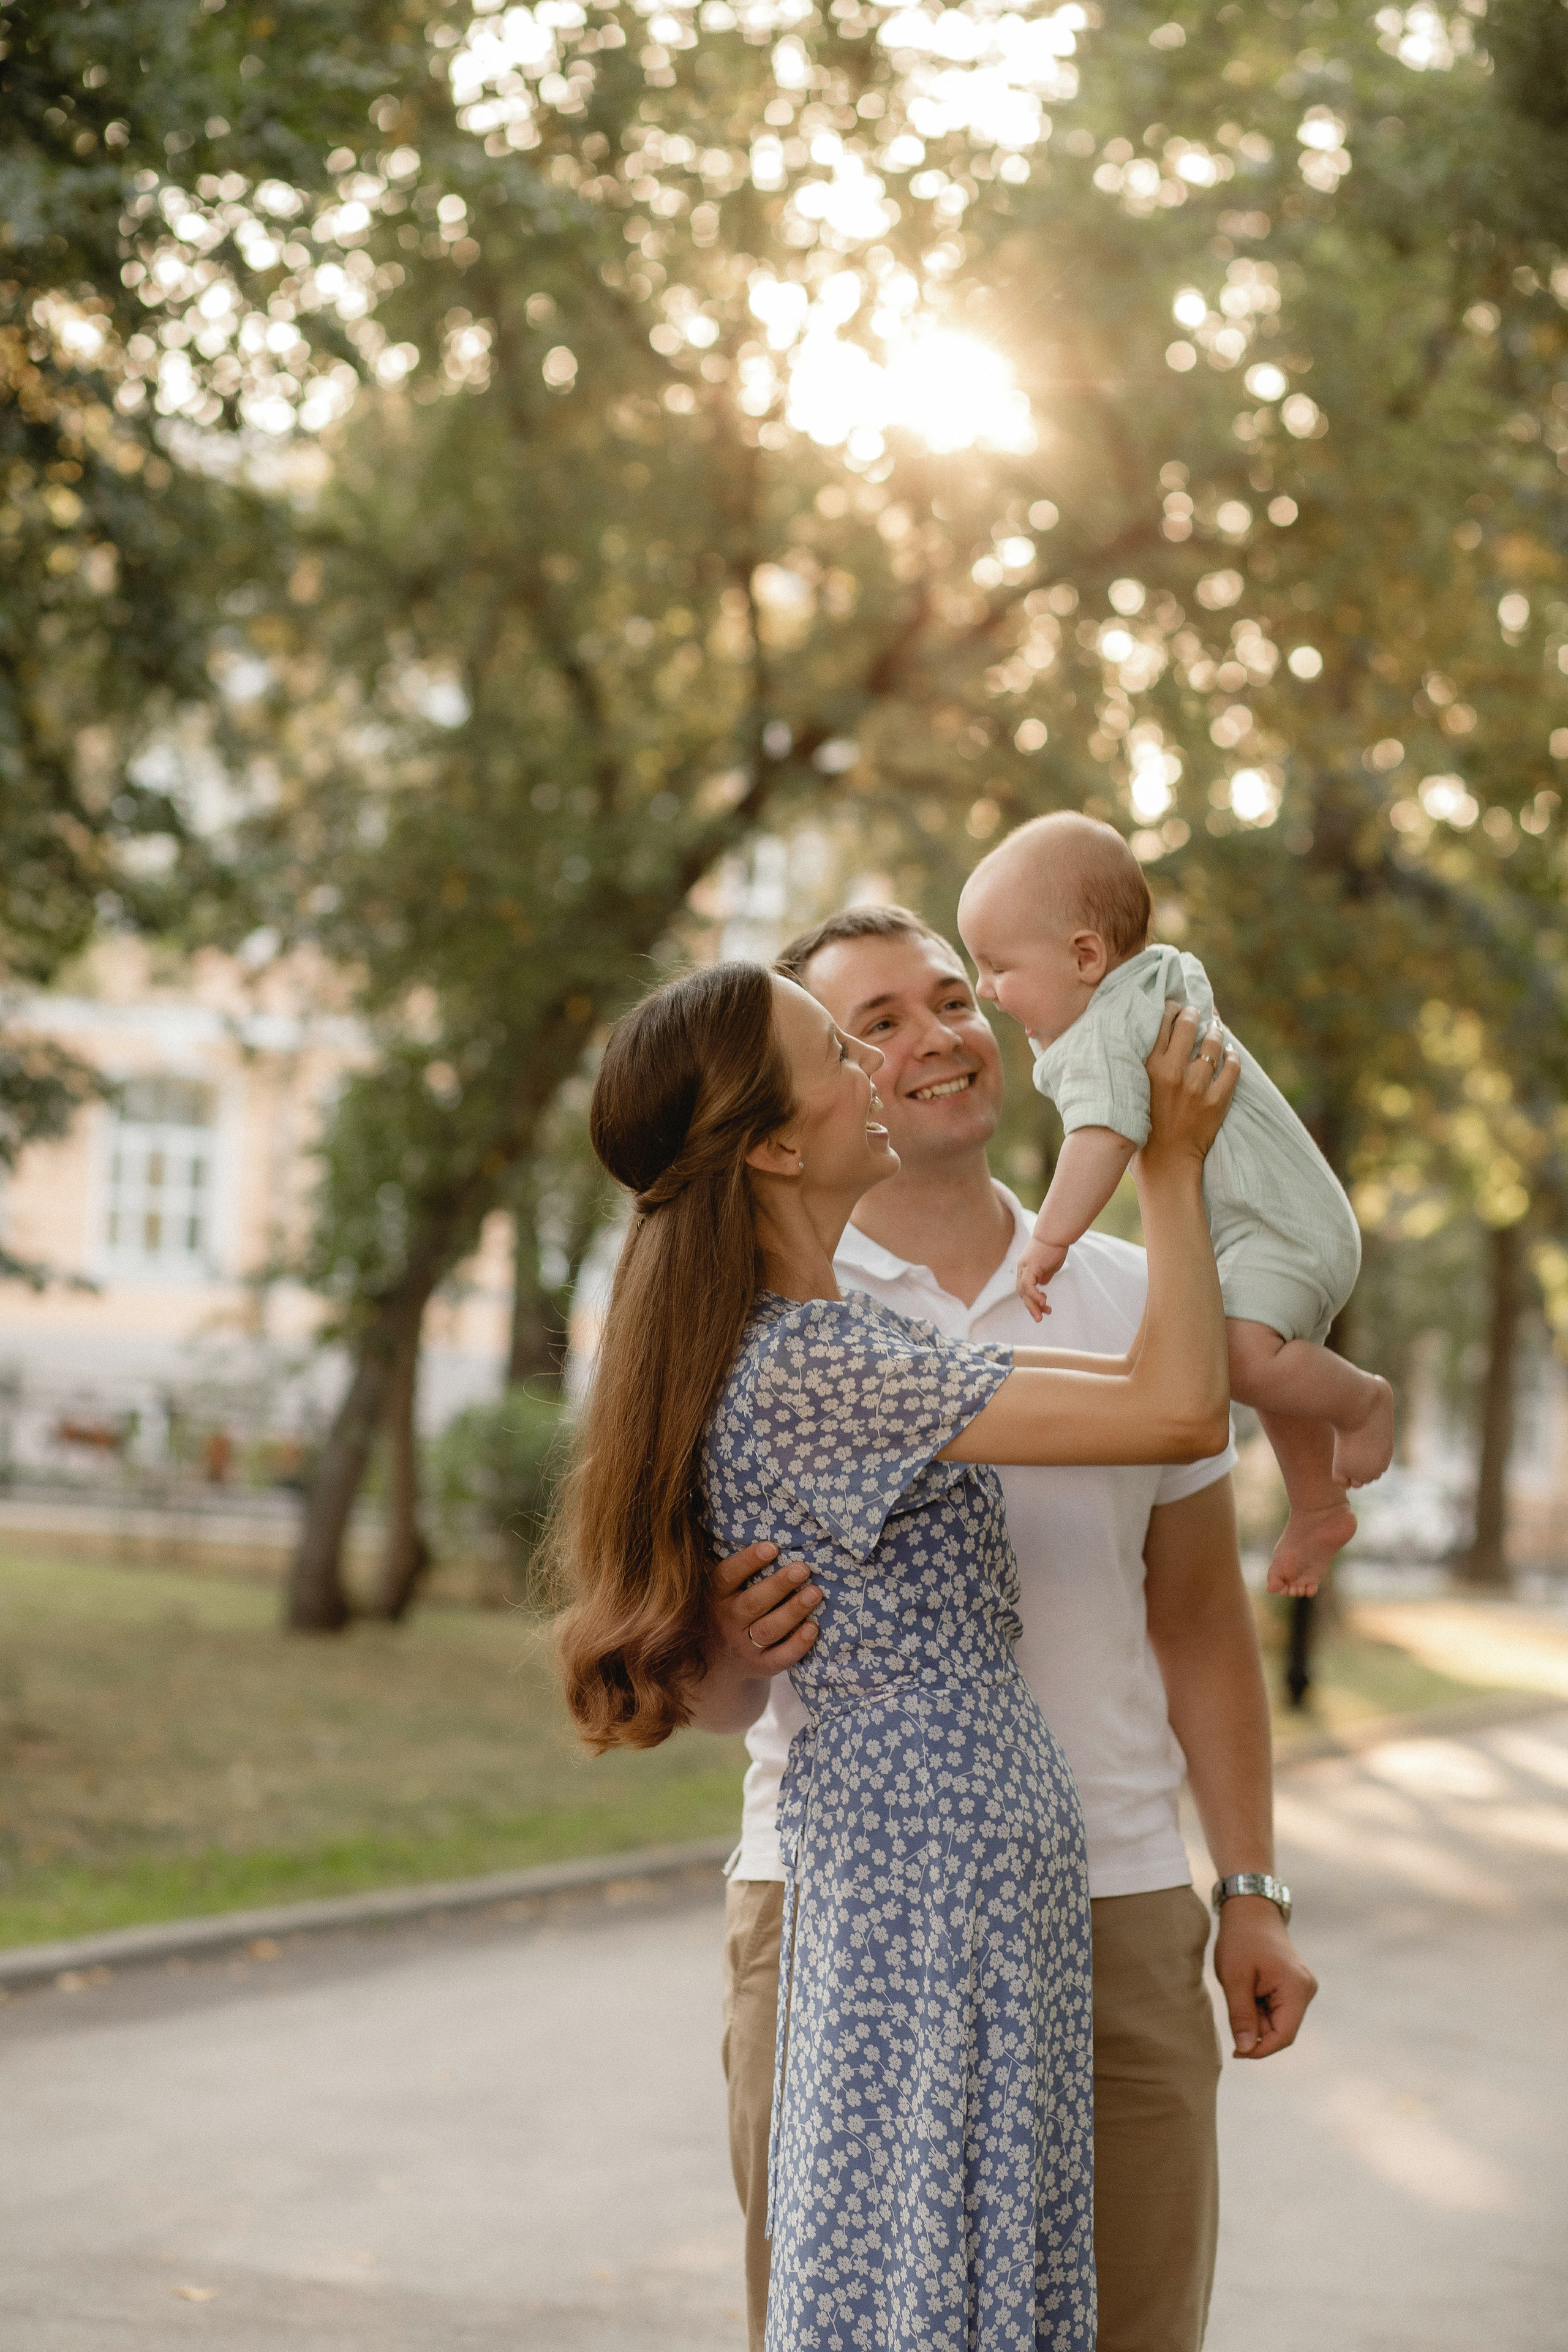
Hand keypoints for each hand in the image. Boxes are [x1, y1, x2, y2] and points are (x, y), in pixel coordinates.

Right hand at [709, 1541, 821, 1677]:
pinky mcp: (759, 1666)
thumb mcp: (721, 1591)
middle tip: (803, 1568)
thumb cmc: (728, 1611)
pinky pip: (779, 1658)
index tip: (772, 1547)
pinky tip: (813, 1629)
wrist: (717, 1663)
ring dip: (793, 1611)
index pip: (728, 1576)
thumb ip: (737, 1569)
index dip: (748, 1561)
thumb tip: (770, 1535)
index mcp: (716, 1596)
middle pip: (753, 1603)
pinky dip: (797, 1645)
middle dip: (779, 1585)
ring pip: (769, 1629)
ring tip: (815, 1593)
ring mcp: (742, 1646)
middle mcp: (727, 1622)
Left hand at [1015, 1235, 1068, 1322]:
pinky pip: (1028, 1286)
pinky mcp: (1030, 1266)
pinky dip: (1034, 1295)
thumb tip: (1042, 1284)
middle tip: (1039, 1318)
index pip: (1025, 1288)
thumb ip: (1045, 1275)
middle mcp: (1022, 1268)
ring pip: (1023, 1291)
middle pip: (1022, 1292)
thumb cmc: (1055, 1246)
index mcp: (1026, 1268)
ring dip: (1033, 1305)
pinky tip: (1043, 1302)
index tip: (1043, 1307)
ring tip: (1042, 1315)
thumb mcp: (1050, 1265)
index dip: (1032, 1299)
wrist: (1055, 1233)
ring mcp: (1024, 1267)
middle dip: (1031, 1306)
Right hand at [1140, 1004, 1237, 1173]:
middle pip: (1189, 1025)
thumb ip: (1144, 1063)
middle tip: (1196, 1015)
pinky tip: (1230, 1054)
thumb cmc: (1144, 1125)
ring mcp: (1196, 1086)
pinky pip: (1232, 1068)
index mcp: (1149, 1067)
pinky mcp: (1216, 1101)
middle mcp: (1173, 1072)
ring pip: (1213, 1044)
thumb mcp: (1135, 1089)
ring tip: (1215, 1031)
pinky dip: (1232, 1057)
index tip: (1176, 1009)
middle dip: (1194, 1015)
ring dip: (1216, 1033)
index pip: (1164, 1022)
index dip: (1173, 1010)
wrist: (1166, 1162)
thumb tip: (1157, 1035)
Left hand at [1213, 1896, 1317, 2058]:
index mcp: (1296, 1989)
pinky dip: (1259, 2008)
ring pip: (1278, 2021)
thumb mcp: (1235, 1978)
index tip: (1237, 2053)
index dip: (1260, 2050)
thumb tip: (1245, 2050)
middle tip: (1233, 2014)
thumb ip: (1242, 2016)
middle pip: (1282, 2030)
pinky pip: (1277, 2009)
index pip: (1284, 2036)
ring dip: (1256, 2018)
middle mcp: (1305, 1990)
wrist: (1250, 1909)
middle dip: (1256, 2031)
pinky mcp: (1293, 1985)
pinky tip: (1247, 1991)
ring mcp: (1301, 1988)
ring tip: (1240, 1993)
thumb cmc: (1241, 1939)